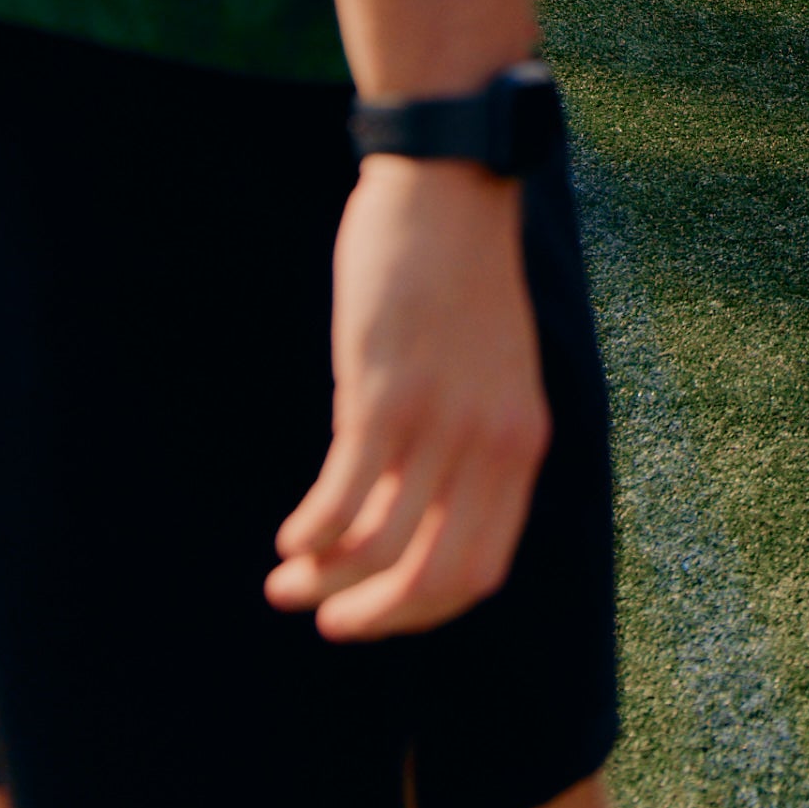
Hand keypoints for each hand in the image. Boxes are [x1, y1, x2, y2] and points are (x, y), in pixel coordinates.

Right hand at [268, 159, 545, 639]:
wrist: (453, 187)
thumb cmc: (455, 280)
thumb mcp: (478, 375)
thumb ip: (451, 448)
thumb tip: (393, 523)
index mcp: (521, 443)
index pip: (480, 568)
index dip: (421, 610)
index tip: (375, 615)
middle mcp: (490, 443)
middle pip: (434, 577)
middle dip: (373, 615)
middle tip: (325, 620)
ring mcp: (439, 422)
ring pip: (379, 547)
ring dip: (326, 580)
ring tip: (287, 581)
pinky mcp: (384, 393)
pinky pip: (343, 497)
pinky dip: (311, 534)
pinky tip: (290, 537)